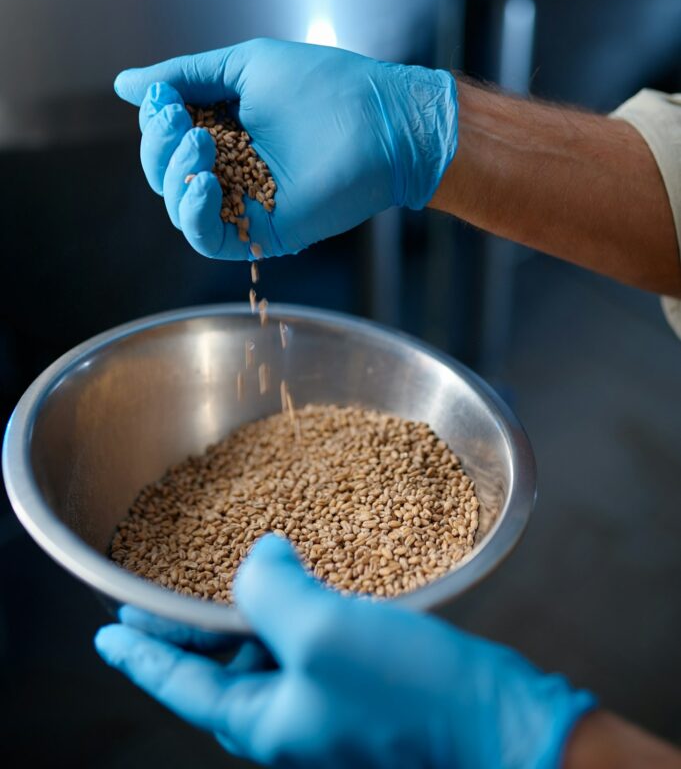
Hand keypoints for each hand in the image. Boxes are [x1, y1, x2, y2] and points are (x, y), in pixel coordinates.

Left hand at [95, 535, 594, 767]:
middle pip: (218, 668)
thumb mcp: (321, 633)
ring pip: (266, 650)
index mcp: (265, 721)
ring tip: (228, 568)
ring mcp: (330, 702)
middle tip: (158, 586)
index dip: (139, 656)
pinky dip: (295, 605)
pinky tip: (303, 574)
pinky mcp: (365, 682)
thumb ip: (267, 591)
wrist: (501, 723)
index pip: (181, 686)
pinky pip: (311, 639)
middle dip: (187, 625)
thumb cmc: (409, 693)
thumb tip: (255, 561)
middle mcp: (292, 717)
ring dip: (242, 608)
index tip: (104, 635)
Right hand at [113, 38, 456, 257]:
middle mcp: (229, 167)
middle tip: (181, 123)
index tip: (165, 99)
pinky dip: (193, 213)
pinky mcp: (263, 231)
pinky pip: (208, 238)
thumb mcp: (244, 67)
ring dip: (174, 174)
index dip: (155, 121)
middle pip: (163, 172)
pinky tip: (204, 181)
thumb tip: (125, 85)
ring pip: (178, 205)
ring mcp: (245, 201)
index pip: (165, 136)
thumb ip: (186, 77)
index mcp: (222, 128)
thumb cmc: (325, 84)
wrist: (381, 118)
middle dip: (160, 146)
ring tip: (201, 145)